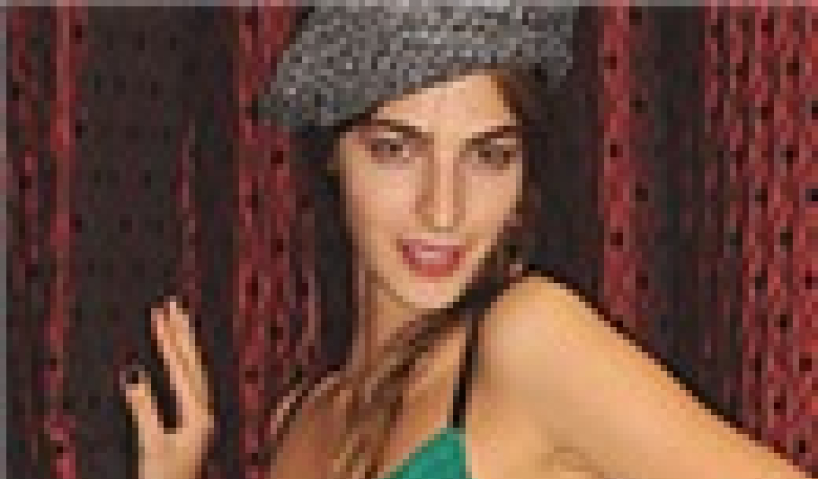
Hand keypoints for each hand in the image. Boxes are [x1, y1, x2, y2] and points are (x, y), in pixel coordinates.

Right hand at [120, 298, 214, 478]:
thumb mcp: (151, 445)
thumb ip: (144, 410)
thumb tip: (133, 375)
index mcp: (199, 415)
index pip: (183, 369)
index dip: (170, 342)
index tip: (160, 315)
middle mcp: (205, 412)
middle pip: (194, 364)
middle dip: (182, 333)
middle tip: (172, 304)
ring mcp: (202, 417)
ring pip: (195, 372)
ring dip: (184, 345)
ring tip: (175, 320)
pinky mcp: (195, 424)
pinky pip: (190, 384)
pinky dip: (182, 365)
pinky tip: (175, 357)